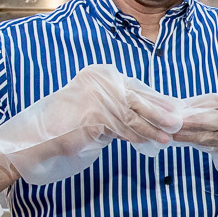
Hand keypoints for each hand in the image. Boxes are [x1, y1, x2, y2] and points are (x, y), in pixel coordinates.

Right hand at [0, 64, 183, 185]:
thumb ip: (118, 107)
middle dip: (160, 111)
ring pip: (132, 114)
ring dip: (152, 128)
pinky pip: (122, 127)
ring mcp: (97, 97)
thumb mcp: (96, 108)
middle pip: (137, 98)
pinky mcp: (95, 115)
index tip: (172, 108)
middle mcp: (100, 81)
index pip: (134, 87)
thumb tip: (147, 114)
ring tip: (168, 136)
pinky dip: (137, 136)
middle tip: (178, 120)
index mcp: (101, 74)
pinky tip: (149, 142)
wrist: (39, 137)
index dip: (155, 100)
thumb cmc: (66, 124)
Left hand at [174, 93, 217, 204]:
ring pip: (212, 133)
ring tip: (173, 130)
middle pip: (216, 115)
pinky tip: (182, 140)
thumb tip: (187, 107)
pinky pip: (212, 146)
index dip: (197, 103)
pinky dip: (195, 142)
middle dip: (192, 117)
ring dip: (190, 132)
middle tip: (173, 117)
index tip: (179, 105)